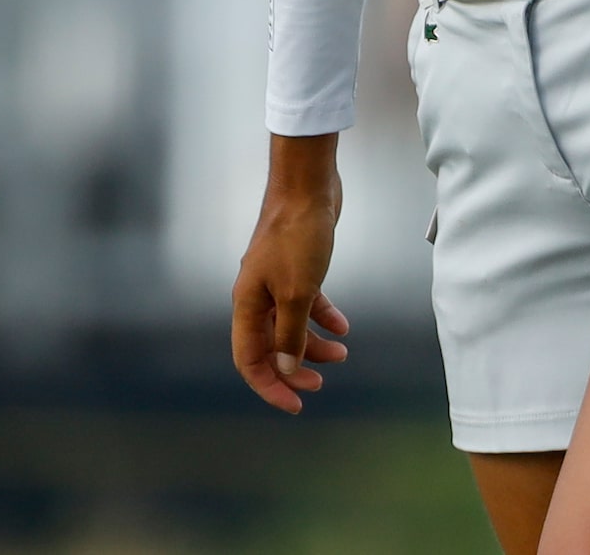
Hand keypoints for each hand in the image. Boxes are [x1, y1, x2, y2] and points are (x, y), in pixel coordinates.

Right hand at [231, 165, 349, 414]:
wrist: (308, 186)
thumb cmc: (298, 236)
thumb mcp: (297, 292)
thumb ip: (290, 333)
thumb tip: (286, 369)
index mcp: (246, 305)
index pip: (250, 360)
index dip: (270, 386)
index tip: (295, 405)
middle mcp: (256, 296)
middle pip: (270, 346)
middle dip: (294, 369)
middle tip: (320, 386)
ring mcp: (276, 281)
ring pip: (291, 325)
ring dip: (313, 343)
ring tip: (342, 354)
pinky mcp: (296, 267)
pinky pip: (306, 302)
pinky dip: (323, 316)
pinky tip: (343, 325)